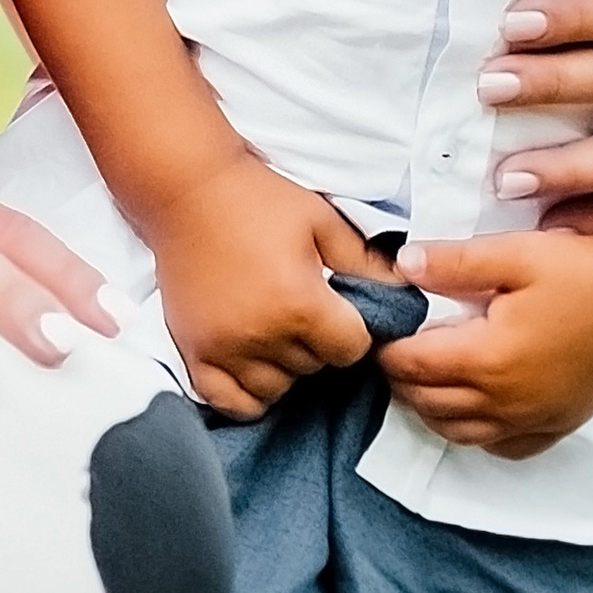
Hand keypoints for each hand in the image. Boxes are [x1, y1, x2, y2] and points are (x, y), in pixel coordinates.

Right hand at [148, 154, 376, 421]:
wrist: (186, 189)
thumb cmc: (257, 199)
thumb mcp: (322, 221)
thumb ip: (366, 263)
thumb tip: (406, 293)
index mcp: (300, 305)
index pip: (351, 351)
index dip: (352, 329)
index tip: (338, 308)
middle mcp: (262, 336)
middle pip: (314, 369)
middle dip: (317, 343)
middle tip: (302, 306)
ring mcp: (224, 350)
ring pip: (276, 389)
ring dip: (284, 367)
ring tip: (275, 329)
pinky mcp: (193, 352)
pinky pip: (228, 402)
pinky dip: (246, 391)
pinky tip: (251, 362)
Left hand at [380, 229, 592, 454]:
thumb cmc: (577, 269)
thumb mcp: (511, 255)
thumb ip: (452, 263)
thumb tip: (402, 267)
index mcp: (488, 358)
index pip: (414, 366)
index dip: (387, 351)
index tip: (379, 333)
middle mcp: (506, 400)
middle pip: (429, 404)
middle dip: (402, 380)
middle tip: (393, 354)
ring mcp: (533, 418)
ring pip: (460, 433)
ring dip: (431, 410)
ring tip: (422, 380)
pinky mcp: (558, 424)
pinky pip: (504, 447)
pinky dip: (477, 433)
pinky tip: (473, 410)